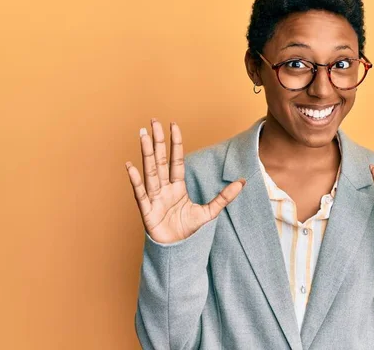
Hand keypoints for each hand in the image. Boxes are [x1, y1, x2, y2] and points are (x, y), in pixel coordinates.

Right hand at [125, 118, 245, 243]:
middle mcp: (164, 188)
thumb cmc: (188, 231)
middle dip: (157, 141)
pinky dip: (135, 180)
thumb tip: (243, 181)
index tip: (173, 125)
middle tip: (153, 121)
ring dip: (146, 153)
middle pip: (160, 160)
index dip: (175, 143)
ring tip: (142, 135)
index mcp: (177, 187)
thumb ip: (224, 197)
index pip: (176, 160)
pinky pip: (141, 193)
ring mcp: (154, 198)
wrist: (177, 251)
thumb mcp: (210, 212)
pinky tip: (130, 166)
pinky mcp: (147, 211)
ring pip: (150, 171)